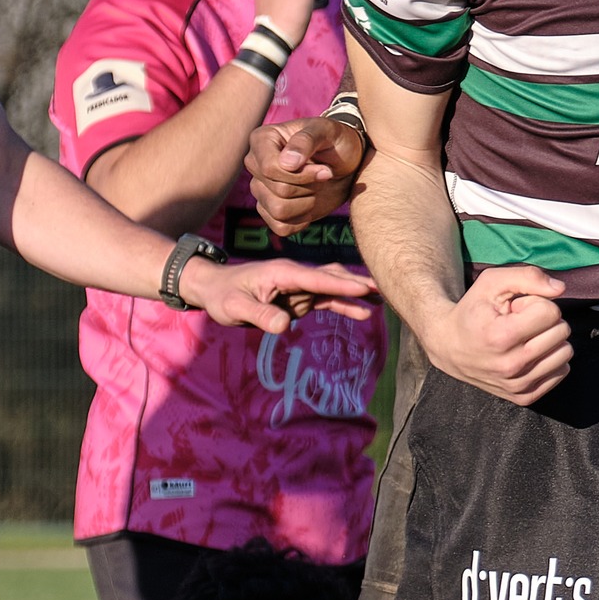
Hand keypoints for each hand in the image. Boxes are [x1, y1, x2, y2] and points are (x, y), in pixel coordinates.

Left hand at [176, 256, 377, 334]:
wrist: (213, 288)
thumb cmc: (222, 295)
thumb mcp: (235, 308)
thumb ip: (259, 315)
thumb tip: (285, 326)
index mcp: (284, 273)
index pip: (317, 279)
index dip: (341, 284)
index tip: (365, 288)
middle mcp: (296, 275)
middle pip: (332, 277)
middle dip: (358, 284)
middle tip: (385, 290)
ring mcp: (300, 286)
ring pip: (333, 287)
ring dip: (356, 293)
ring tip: (382, 300)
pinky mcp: (299, 297)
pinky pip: (326, 300)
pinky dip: (344, 304)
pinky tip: (362, 312)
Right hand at [245, 117, 363, 235]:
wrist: (347, 161)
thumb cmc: (336, 140)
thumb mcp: (327, 131)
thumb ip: (306, 141)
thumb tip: (286, 163)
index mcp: (262, 140)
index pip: (270, 169)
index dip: (301, 174)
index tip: (325, 169)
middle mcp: (255, 165)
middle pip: (278, 190)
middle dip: (309, 186)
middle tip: (324, 174)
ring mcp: (260, 189)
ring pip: (278, 211)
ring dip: (308, 202)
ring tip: (317, 187)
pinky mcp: (269, 210)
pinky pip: (280, 227)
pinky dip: (302, 220)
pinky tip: (312, 203)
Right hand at [414, 265, 571, 405]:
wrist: (448, 346)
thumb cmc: (473, 310)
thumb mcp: (493, 282)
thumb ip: (529, 277)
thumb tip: (561, 288)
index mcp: (501, 336)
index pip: (550, 312)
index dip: (535, 303)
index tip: (515, 309)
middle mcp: (510, 366)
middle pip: (561, 332)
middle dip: (545, 320)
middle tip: (520, 322)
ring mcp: (517, 385)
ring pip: (565, 352)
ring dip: (550, 339)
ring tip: (524, 338)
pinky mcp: (523, 397)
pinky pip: (561, 372)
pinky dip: (551, 358)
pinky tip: (529, 352)